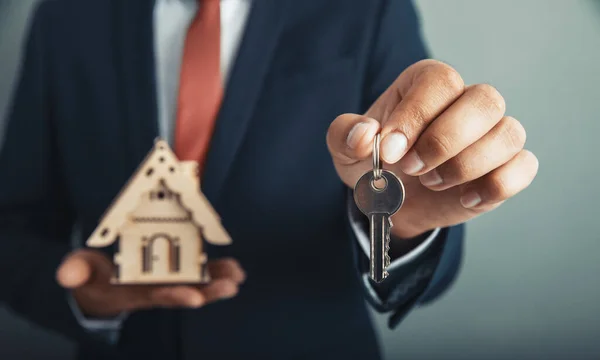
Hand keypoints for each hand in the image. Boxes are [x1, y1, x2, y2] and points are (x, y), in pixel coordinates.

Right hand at [56, 249, 244, 317]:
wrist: (98, 287)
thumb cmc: (90, 278)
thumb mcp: (79, 273)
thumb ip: (75, 271)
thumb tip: (67, 274)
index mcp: (133, 293)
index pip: (155, 297)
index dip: (175, 296)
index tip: (194, 297)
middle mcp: (155, 291)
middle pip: (184, 293)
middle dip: (208, 292)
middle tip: (230, 287)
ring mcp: (167, 282)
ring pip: (197, 284)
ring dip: (219, 282)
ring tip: (238, 277)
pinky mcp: (174, 272)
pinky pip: (199, 273)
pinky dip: (217, 271)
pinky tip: (236, 270)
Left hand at [327, 59, 538, 238]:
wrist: (392, 201)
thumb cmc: (374, 164)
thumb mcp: (346, 149)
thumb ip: (345, 135)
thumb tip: (364, 134)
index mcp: (427, 85)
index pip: (439, 82)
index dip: (417, 116)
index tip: (391, 152)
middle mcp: (466, 101)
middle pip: (485, 100)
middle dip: (445, 141)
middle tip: (411, 168)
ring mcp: (492, 134)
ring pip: (509, 134)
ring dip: (466, 165)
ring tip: (432, 182)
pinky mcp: (507, 166)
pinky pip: (523, 167)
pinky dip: (495, 186)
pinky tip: (464, 198)